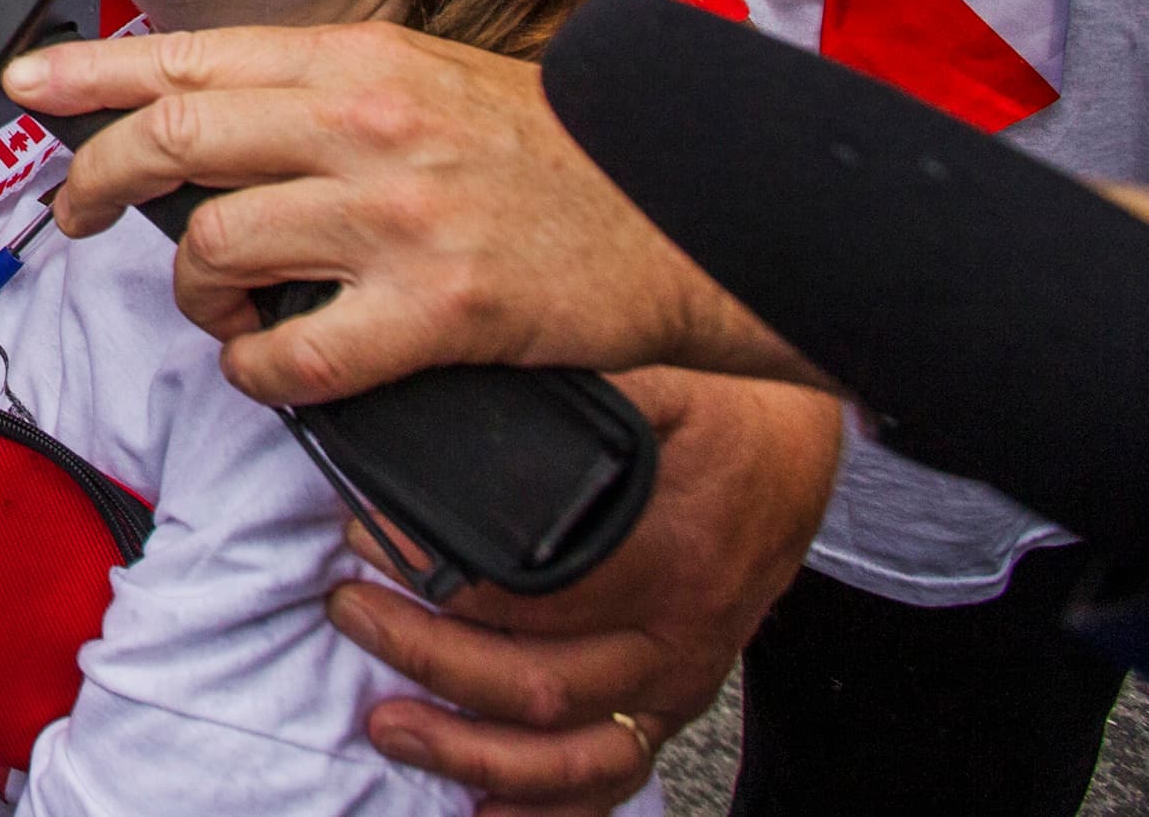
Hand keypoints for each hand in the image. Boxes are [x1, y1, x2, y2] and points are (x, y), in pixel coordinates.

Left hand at [4, 23, 807, 403]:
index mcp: (363, 58)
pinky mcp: (434, 309)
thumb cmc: (564, 152)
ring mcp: (396, 216)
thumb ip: (330, 92)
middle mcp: (365, 123)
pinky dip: (259, 368)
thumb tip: (217, 117)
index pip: (189, 55)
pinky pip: (292, 353)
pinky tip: (272, 363)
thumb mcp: (436, 78)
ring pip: (215, 248)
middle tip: (76, 211)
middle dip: (96, 181)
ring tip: (218, 304)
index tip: (28, 84)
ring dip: (192, 291)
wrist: (688, 210)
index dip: (89, 73)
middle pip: (170, 142)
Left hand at [330, 370, 840, 814]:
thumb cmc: (719, 409)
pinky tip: (482, 808)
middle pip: (538, 683)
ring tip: (388, 725)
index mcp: (665, 553)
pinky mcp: (677, 702)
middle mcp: (676, 632)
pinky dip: (546, 806)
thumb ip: (561, 385)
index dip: (434, 576)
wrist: (797, 448)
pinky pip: (613, 776)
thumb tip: (455, 374)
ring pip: (569, 749)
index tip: (366, 541)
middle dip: (426, 658)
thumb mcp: (647, 374)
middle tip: (351, 612)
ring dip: (470, 749)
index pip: (532, 593)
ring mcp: (678, 678)